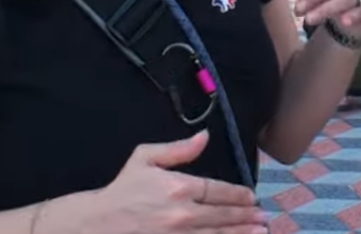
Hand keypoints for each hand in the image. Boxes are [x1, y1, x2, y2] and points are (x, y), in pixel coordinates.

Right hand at [68, 131, 267, 233]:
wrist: (97, 224)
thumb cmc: (122, 191)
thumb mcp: (145, 159)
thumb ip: (177, 149)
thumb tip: (204, 137)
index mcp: (178, 186)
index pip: (217, 190)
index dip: (238, 195)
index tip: (251, 197)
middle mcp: (183, 213)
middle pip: (223, 215)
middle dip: (246, 216)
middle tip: (263, 216)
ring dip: (241, 233)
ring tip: (260, 231)